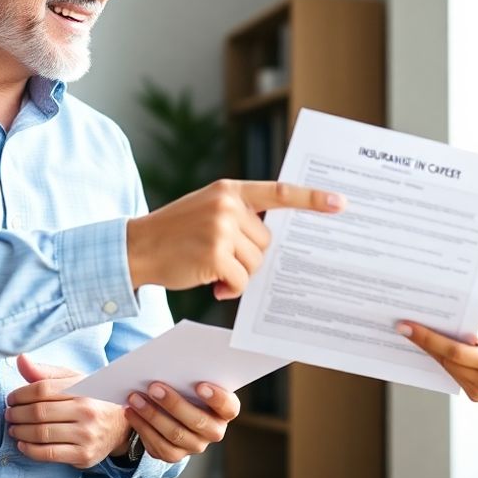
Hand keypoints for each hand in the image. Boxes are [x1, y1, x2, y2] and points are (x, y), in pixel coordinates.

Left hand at [6, 354, 129, 468]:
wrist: (120, 427)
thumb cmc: (91, 400)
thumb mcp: (74, 381)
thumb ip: (45, 372)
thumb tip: (20, 359)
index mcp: (83, 388)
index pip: (42, 389)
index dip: (20, 394)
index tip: (11, 399)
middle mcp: (87, 410)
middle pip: (39, 412)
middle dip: (17, 414)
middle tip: (9, 414)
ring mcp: (86, 434)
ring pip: (41, 433)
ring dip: (20, 432)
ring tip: (13, 428)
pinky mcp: (84, 455)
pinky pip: (48, 454)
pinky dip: (29, 450)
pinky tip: (22, 444)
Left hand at [124, 381, 239, 463]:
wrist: (172, 410)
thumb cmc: (186, 387)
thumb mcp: (193, 380)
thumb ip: (190, 375)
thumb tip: (170, 360)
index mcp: (225, 410)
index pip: (228, 407)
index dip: (216, 398)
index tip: (200, 385)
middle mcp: (214, 431)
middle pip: (197, 421)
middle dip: (173, 403)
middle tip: (154, 387)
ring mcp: (195, 445)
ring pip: (175, 435)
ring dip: (152, 415)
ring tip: (135, 398)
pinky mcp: (175, 455)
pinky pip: (159, 446)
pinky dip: (142, 427)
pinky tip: (131, 412)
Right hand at [127, 180, 344, 299]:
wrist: (136, 248)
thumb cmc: (175, 233)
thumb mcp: (208, 210)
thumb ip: (239, 216)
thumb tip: (273, 245)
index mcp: (230, 190)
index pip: (280, 192)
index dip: (312, 198)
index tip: (341, 203)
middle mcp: (228, 205)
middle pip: (267, 242)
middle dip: (248, 256)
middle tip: (219, 256)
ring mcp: (221, 229)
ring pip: (256, 263)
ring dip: (238, 274)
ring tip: (209, 267)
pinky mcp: (215, 255)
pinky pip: (242, 281)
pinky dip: (229, 288)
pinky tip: (210, 283)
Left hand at [399, 318, 477, 401]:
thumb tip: (469, 332)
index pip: (454, 351)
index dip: (428, 339)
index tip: (407, 327)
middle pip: (445, 360)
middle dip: (424, 342)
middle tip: (404, 325)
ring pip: (446, 367)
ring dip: (431, 350)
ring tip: (414, 332)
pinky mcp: (474, 396)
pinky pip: (453, 374)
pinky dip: (443, 359)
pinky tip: (433, 345)